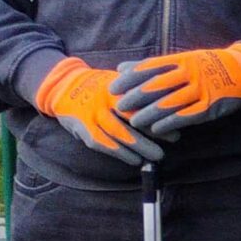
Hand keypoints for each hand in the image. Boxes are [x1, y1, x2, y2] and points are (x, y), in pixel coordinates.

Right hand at [32, 57, 163, 166]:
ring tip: (157, 156)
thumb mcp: (117, 80)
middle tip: (175, 139)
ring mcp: (91, 113)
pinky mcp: (81, 127)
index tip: (178, 118)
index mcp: (116, 86)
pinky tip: (134, 160)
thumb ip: (137, 86)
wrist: (62, 86)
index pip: (141, 98)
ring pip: (117, 131)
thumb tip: (168, 95)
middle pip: (131, 115)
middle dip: (154, 128)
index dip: (159, 109)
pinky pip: (101, 142)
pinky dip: (118, 152)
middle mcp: (104, 99)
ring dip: (138, 145)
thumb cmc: (98, 85)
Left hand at [111, 42, 240, 134]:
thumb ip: (153, 65)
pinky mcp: (210, 105)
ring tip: (134, 122)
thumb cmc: (209, 65)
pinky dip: (170, 123)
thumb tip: (122, 68)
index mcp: (181, 60)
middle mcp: (189, 74)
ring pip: (170, 102)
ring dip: (150, 113)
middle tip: (119, 107)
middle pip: (157, 85)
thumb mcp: (182, 58)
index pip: (150, 68)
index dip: (130, 79)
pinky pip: (187, 115)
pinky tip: (157, 129)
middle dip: (136, 97)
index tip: (113, 88)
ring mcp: (200, 90)